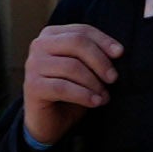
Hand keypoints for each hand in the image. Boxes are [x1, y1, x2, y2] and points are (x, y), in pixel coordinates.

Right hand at [18, 21, 123, 145]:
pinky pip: (63, 87)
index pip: (82, 31)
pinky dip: (84, 95)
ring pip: (72, 66)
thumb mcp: (84, 69)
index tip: (120, 54)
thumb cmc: (70, 91)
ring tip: (104, 96)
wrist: (48, 121)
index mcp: (51, 35)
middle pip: (76, 42)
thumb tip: (117, 51)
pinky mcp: (32, 86)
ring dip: (94, 83)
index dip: (103, 41)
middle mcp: (39, 45)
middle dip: (100, 61)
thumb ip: (94, 56)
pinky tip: (95, 102)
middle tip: (113, 78)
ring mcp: (33, 65)